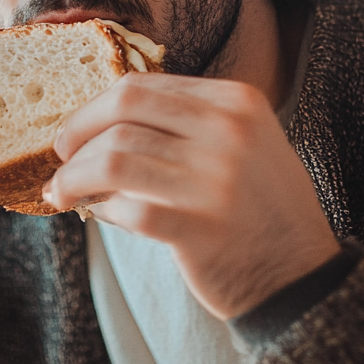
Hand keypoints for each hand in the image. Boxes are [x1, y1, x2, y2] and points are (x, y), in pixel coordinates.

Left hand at [45, 73, 340, 319]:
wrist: (301, 277)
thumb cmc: (260, 206)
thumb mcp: (244, 141)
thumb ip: (187, 120)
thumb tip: (101, 117)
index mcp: (236, 101)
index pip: (142, 86)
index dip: (93, 107)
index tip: (75, 130)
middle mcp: (228, 132)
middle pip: (122, 111)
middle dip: (77, 132)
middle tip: (61, 156)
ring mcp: (215, 180)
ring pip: (113, 158)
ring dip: (75, 176)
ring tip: (64, 191)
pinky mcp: (200, 228)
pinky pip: (126, 208)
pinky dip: (102, 209)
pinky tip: (98, 215)